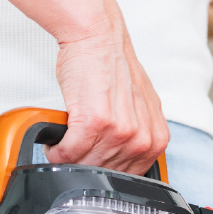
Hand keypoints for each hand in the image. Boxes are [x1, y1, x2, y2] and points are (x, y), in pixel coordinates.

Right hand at [48, 17, 169, 171]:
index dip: (105, 173)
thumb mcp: (139, 108)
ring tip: (63, 146)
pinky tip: (56, 143)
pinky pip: (69, 153)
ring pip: (86, 165)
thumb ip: (137, 136)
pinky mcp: (94, 124)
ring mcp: (120, 133)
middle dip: (84, 166)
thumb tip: (121, 159)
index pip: (129, 176)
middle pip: (106, 173)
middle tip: (73, 154)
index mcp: (157, 138)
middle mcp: (142, 138)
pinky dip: (57, 152)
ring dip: (67, 160)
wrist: (97, 37)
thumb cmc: (112, 67)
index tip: (91, 165)